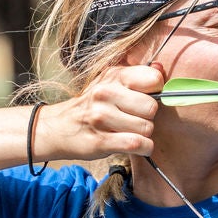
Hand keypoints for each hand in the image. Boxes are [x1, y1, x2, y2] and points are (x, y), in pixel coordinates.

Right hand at [38, 65, 161, 161]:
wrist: (57, 127)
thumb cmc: (91, 106)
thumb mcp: (110, 83)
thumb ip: (136, 76)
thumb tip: (160, 69)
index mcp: (113, 76)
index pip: (153, 79)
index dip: (157, 91)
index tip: (147, 98)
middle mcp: (106, 93)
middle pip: (152, 107)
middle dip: (148, 117)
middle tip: (136, 118)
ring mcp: (101, 117)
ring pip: (146, 128)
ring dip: (144, 134)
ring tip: (130, 131)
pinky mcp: (101, 140)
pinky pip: (137, 144)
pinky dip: (144, 148)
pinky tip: (138, 146)